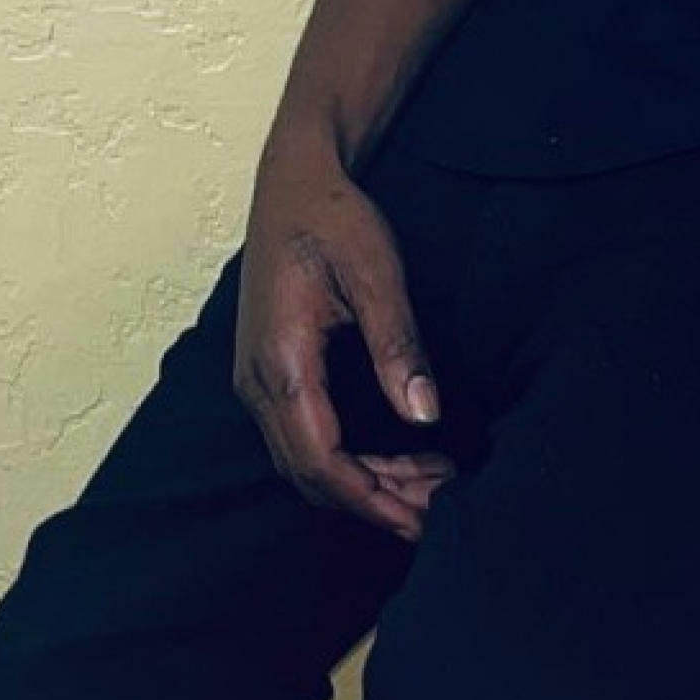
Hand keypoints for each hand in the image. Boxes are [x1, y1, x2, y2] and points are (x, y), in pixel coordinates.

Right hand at [235, 141, 452, 541]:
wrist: (292, 180)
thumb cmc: (330, 217)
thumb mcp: (374, 271)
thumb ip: (397, 344)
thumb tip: (424, 415)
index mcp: (281, 361)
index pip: (319, 459)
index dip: (370, 498)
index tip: (420, 518)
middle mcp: (257, 381)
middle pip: (309, 474)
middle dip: (375, 501)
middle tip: (441, 508)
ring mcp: (257, 382)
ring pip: (305, 464)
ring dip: (366, 485)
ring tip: (431, 486)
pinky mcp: (270, 377)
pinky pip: (303, 440)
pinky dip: (350, 463)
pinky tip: (399, 461)